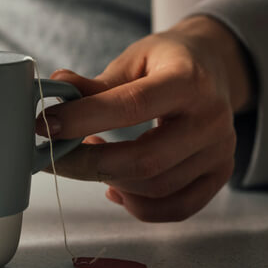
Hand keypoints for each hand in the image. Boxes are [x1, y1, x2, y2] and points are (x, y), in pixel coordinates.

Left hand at [36, 15, 254, 221]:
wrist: (215, 66)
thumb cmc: (169, 61)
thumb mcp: (134, 59)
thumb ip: (97, 82)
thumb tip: (56, 86)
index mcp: (188, 80)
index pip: (132, 106)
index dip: (84, 119)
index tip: (47, 125)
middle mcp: (210, 119)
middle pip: (145, 160)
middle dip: (88, 164)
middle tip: (54, 155)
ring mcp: (220, 151)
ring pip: (156, 189)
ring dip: (110, 181)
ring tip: (88, 157)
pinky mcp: (220, 174)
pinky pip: (176, 208)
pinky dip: (138, 205)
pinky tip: (115, 186)